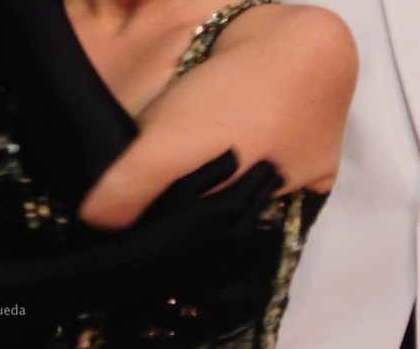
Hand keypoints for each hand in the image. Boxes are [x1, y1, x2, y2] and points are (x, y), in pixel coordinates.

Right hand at [76, 152, 282, 301]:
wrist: (144, 265)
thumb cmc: (159, 218)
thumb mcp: (181, 187)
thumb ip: (212, 170)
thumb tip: (237, 155)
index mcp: (231, 206)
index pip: (257, 183)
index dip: (266, 170)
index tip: (270, 161)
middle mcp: (238, 228)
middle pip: (260, 201)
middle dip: (268, 186)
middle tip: (275, 174)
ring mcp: (233, 249)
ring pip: (255, 221)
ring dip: (260, 205)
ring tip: (263, 193)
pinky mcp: (225, 263)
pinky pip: (245, 238)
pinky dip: (250, 224)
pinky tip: (244, 219)